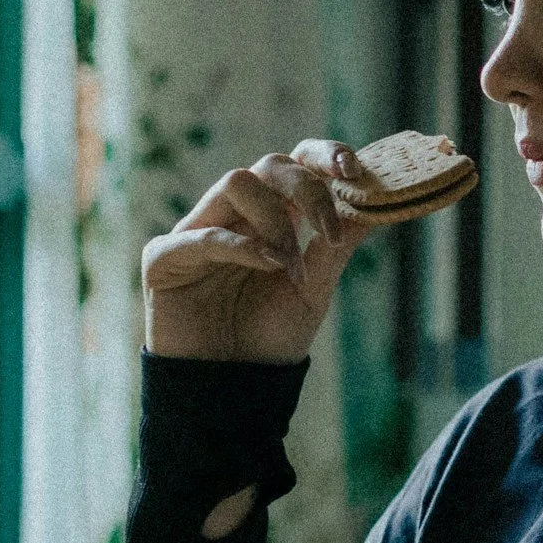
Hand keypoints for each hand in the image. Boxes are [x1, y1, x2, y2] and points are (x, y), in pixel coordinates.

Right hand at [141, 139, 369, 362]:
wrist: (233, 387)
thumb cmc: (270, 336)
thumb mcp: (315, 288)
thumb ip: (336, 244)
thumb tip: (377, 201)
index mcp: (273, 216)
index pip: (296, 162)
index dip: (323, 155)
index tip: (352, 170)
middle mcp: (235, 215)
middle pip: (270, 165)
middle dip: (307, 189)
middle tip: (329, 231)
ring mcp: (198, 232)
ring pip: (236, 182)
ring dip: (275, 220)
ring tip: (289, 266)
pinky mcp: (165, 258)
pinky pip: (201, 234)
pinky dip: (240, 245)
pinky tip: (268, 264)